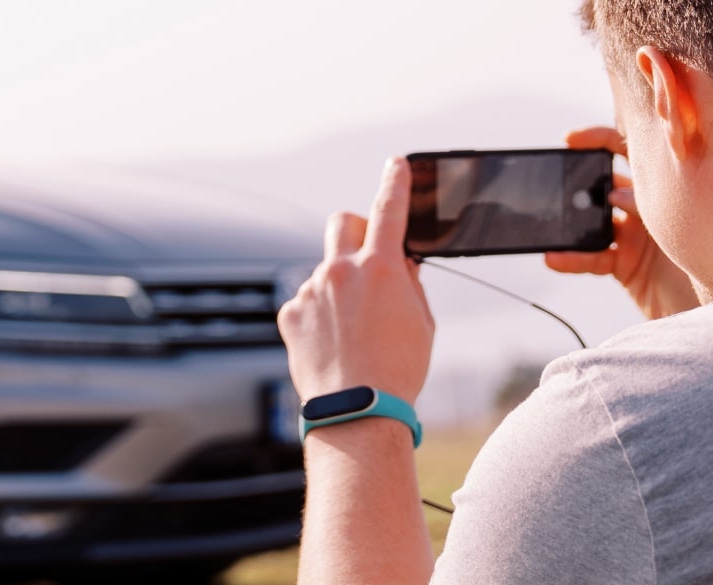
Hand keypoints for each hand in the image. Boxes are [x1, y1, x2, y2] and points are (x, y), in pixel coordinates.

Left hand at [278, 158, 434, 403]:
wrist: (358, 411)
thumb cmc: (398, 370)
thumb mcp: (422, 321)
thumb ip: (409, 283)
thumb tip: (401, 263)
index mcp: (383, 268)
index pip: (390, 209)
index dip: (396, 182)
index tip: (397, 165)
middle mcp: (341, 270)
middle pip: (342, 222)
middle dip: (356, 230)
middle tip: (367, 255)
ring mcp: (311, 290)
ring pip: (325, 271)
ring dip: (338, 286)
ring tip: (352, 331)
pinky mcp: (290, 313)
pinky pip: (306, 301)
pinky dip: (318, 314)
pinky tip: (331, 343)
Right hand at [544, 127, 701, 319]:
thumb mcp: (688, 225)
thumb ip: (653, 205)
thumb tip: (614, 193)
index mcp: (668, 186)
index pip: (632, 152)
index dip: (600, 140)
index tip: (573, 140)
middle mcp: (650, 207)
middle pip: (606, 182)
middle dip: (579, 178)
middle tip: (559, 177)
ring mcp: (636, 236)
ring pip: (594, 221)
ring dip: (572, 222)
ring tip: (553, 223)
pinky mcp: (626, 266)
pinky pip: (593, 258)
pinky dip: (573, 259)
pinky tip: (554, 258)